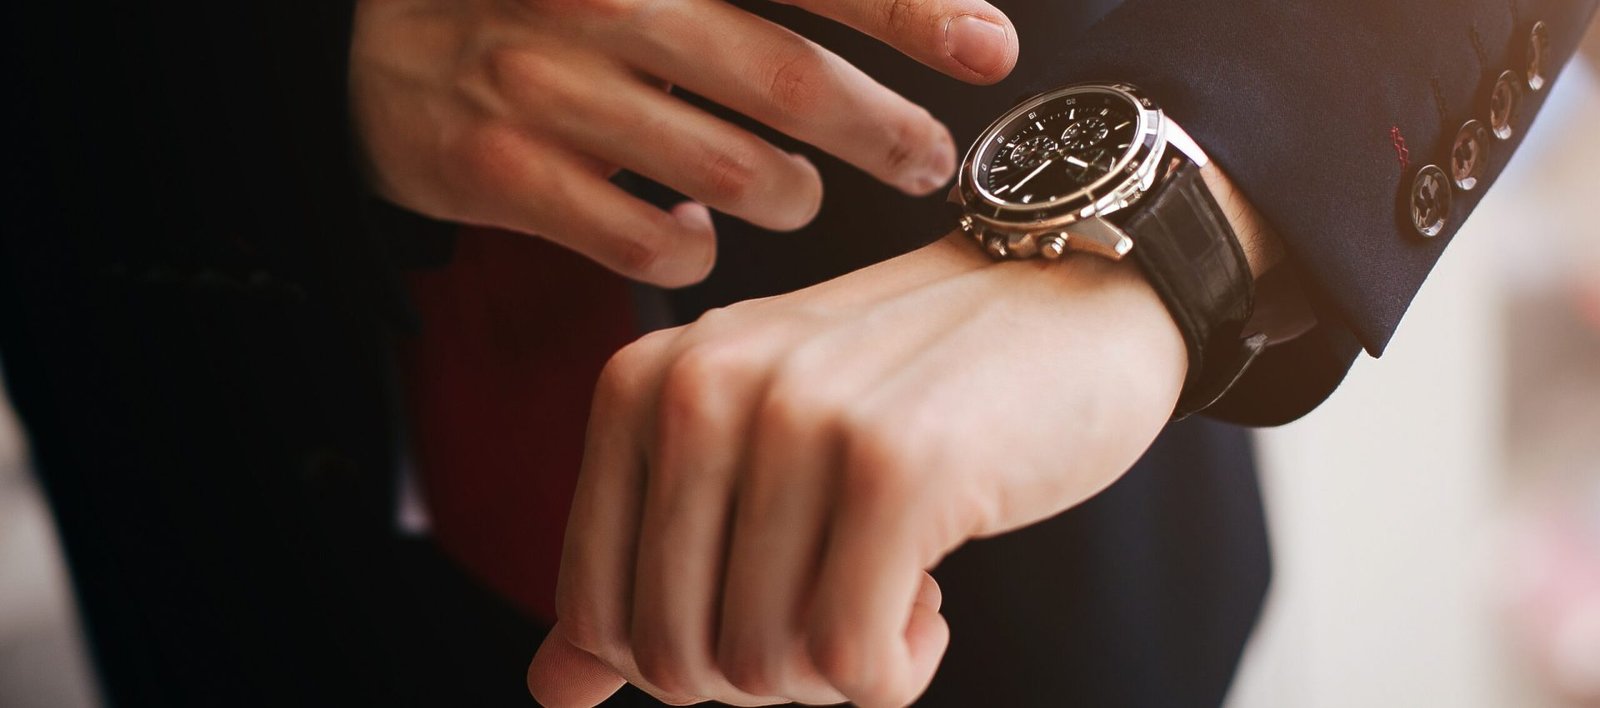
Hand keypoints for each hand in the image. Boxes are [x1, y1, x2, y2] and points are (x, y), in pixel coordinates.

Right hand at [349, 0, 1017, 286]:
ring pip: (727, 170)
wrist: (366, 38)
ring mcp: (539, 84)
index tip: (993, 49)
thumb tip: (906, 1)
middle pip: (785, 77)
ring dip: (793, 193)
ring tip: (804, 193)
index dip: (912, 9)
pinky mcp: (497, 171)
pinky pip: (642, 239)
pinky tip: (699, 234)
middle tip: (927, 156)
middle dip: (883, 127)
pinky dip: (691, 246)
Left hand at [526, 233, 1188, 706]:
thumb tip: (554, 693)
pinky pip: (852, 664)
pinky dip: (896, 672)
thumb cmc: (909, 388)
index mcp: (645, 383)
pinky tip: (932, 601)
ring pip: (765, 668)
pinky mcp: (898, 464)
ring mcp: (799, 419)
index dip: (689, 662)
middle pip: (679, 659)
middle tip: (842, 610)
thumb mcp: (757, 451)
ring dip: (839, 672)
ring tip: (895, 587)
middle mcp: (703, 388)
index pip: (600, 619)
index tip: (771, 610)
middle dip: (767, 678)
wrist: (1076, 297)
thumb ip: (650, 564)